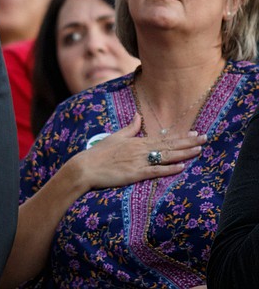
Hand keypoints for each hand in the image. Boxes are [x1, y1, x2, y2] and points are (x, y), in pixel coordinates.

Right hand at [70, 114, 205, 191]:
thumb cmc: (99, 153)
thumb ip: (130, 128)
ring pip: (165, 156)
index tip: (195, 133)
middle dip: (188, 142)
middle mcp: (140, 150)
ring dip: (183, 153)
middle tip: (205, 138)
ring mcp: (138, 162)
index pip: (163, 138)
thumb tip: (139, 115)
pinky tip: (181, 167)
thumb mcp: (115, 137)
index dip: (180, 136)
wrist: (85, 167)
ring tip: (199, 150)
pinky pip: (155, 171)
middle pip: (168, 145)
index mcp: (136, 141)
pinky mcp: (134, 174)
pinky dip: (169, 169)